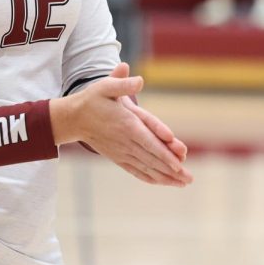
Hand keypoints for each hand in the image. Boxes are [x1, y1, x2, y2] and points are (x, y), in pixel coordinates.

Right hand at [52, 64, 191, 186]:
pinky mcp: (118, 158)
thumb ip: (122, 83)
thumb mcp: (106, 86)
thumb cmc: (93, 99)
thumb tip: (139, 80)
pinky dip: (150, 178)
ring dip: (165, 177)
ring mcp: (122, 152)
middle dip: (172, 169)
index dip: (164, 151)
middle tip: (189, 179)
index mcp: (126, 123)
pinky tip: (163, 183)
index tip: (179, 161)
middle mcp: (126, 141)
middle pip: (152, 158)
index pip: (149, 140)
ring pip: (146, 167)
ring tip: (183, 183)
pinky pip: (136, 171)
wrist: (74, 119)